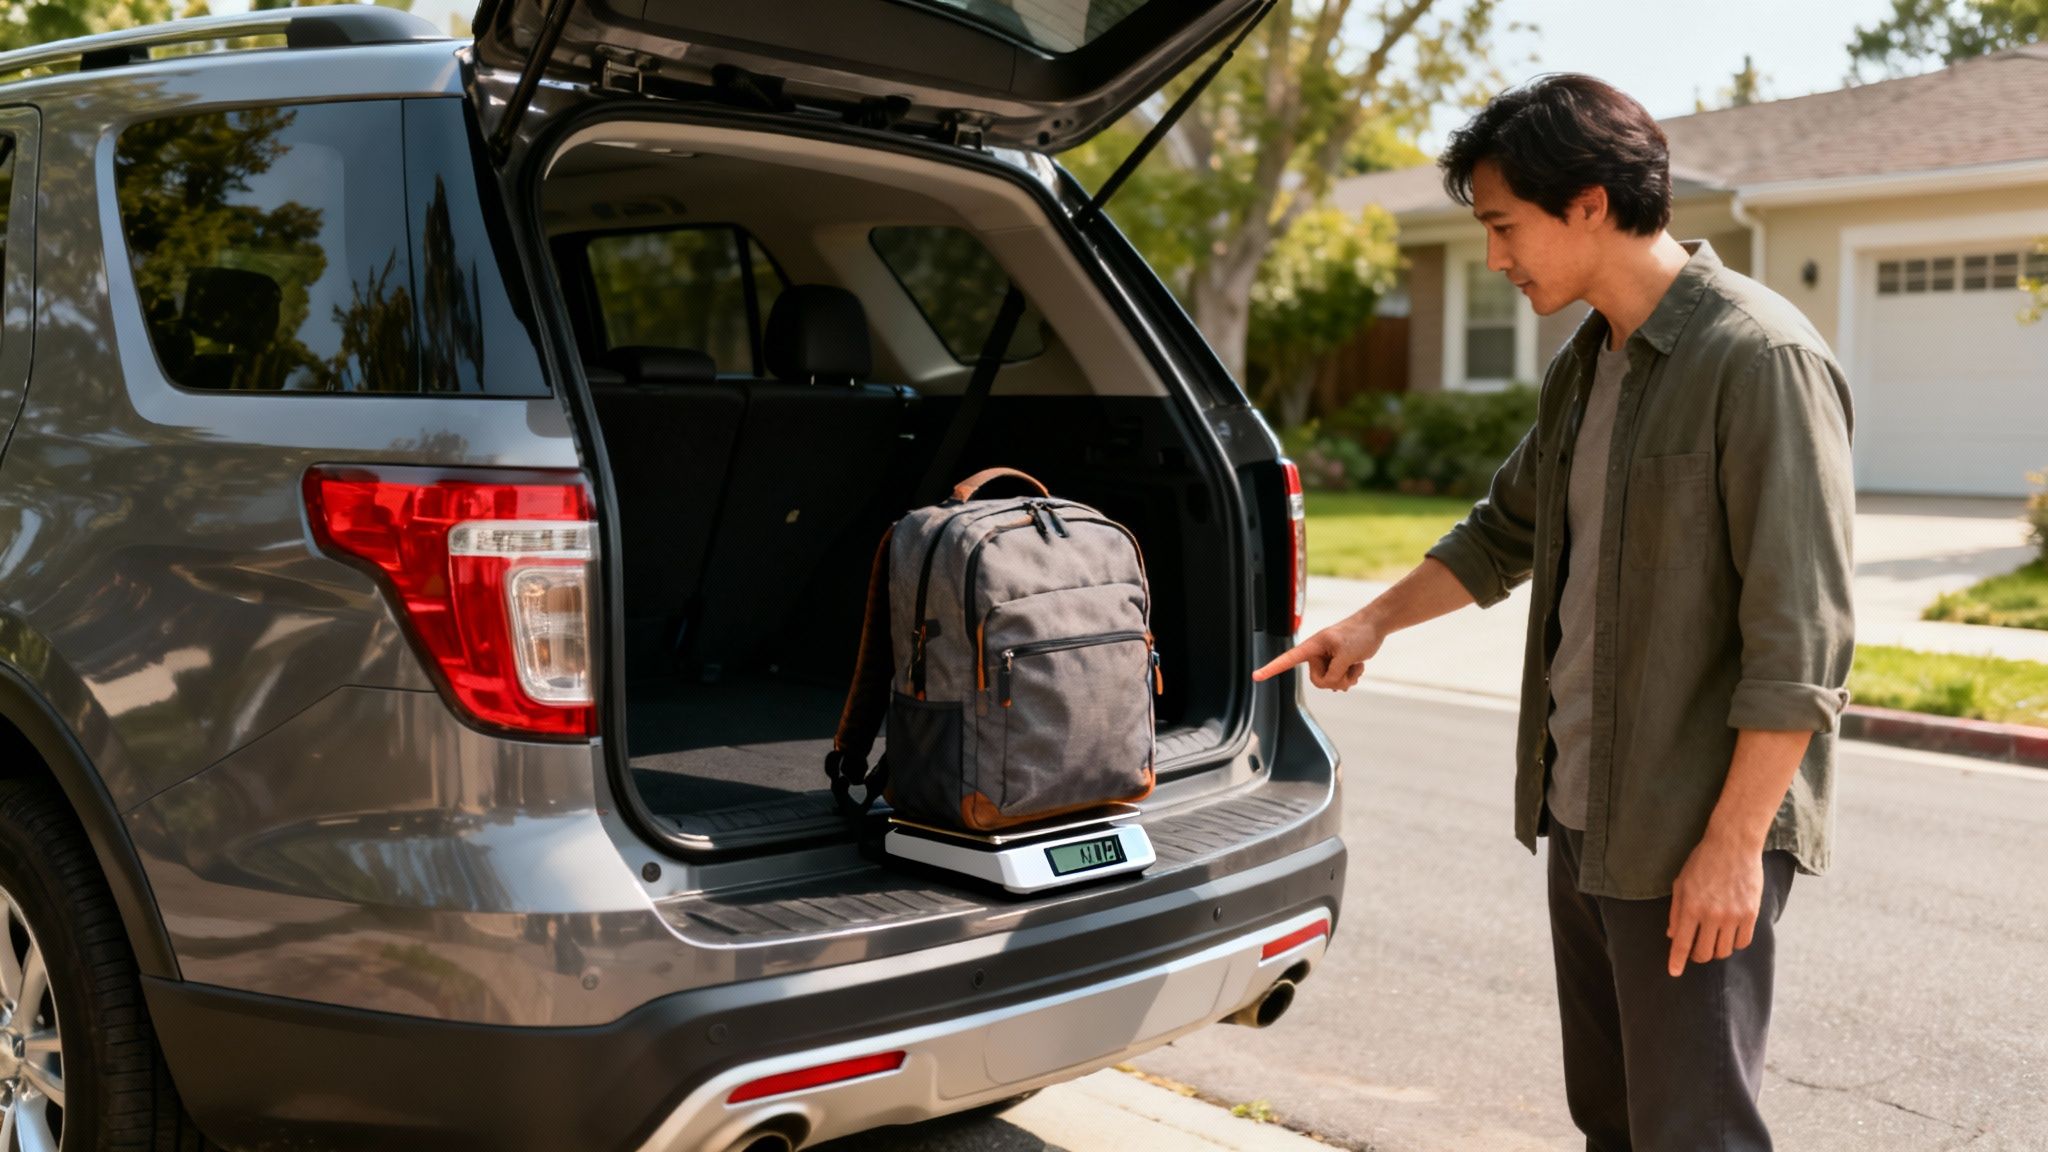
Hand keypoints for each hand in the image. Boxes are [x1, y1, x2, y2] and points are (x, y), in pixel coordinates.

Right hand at [1251, 615, 1384, 690]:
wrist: (1374, 626)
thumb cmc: (1359, 634)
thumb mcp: (1347, 655)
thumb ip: (1334, 673)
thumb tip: (1331, 685)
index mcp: (1312, 647)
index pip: (1287, 660)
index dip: (1271, 669)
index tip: (1255, 677)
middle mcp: (1316, 655)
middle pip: (1317, 681)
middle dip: (1336, 678)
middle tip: (1348, 666)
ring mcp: (1326, 661)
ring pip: (1329, 684)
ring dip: (1346, 679)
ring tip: (1355, 665)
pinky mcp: (1336, 665)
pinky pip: (1338, 682)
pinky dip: (1351, 677)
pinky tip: (1357, 666)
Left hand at [1665, 831, 1764, 976]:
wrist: (1733, 845)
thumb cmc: (1703, 861)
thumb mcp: (1681, 883)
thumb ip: (1677, 911)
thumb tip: (1672, 935)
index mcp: (1691, 907)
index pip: (1682, 944)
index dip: (1677, 961)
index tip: (1674, 972)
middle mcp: (1712, 915)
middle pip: (1704, 953)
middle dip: (1697, 957)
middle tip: (1695, 950)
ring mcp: (1734, 916)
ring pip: (1724, 951)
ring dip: (1716, 950)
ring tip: (1712, 939)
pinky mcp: (1752, 914)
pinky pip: (1743, 942)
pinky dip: (1734, 943)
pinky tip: (1729, 934)